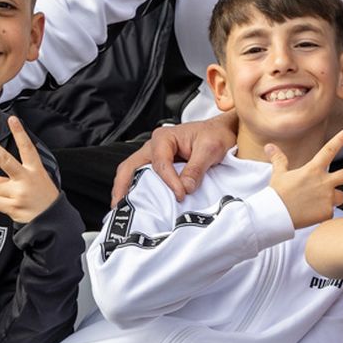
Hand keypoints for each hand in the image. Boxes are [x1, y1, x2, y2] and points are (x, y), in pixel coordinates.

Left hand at [0, 115, 59, 223]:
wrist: (52, 223)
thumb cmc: (44, 201)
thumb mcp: (38, 184)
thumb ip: (18, 178)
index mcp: (35, 171)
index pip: (27, 148)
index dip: (20, 133)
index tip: (12, 119)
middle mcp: (27, 179)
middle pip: (4, 159)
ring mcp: (19, 192)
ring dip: (4, 195)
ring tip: (19, 201)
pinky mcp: (13, 206)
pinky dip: (2, 205)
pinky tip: (15, 208)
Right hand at [110, 114, 239, 204]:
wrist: (223, 133)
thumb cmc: (216, 135)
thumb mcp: (210, 149)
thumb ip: (196, 168)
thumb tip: (185, 188)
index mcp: (164, 138)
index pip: (160, 164)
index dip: (169, 182)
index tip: (181, 195)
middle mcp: (154, 146)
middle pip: (130, 166)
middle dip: (122, 187)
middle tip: (119, 208)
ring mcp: (155, 156)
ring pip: (133, 172)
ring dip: (126, 190)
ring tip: (122, 210)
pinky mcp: (160, 166)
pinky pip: (144, 178)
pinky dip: (138, 190)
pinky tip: (139, 204)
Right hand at [266, 128, 342, 228]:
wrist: (275, 215)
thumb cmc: (277, 194)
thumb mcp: (278, 174)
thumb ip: (279, 159)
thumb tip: (269, 146)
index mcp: (313, 170)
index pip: (329, 150)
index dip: (339, 140)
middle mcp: (324, 182)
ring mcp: (327, 198)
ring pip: (340, 196)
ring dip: (333, 197)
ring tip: (313, 203)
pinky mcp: (327, 213)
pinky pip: (330, 212)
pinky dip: (322, 213)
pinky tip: (309, 215)